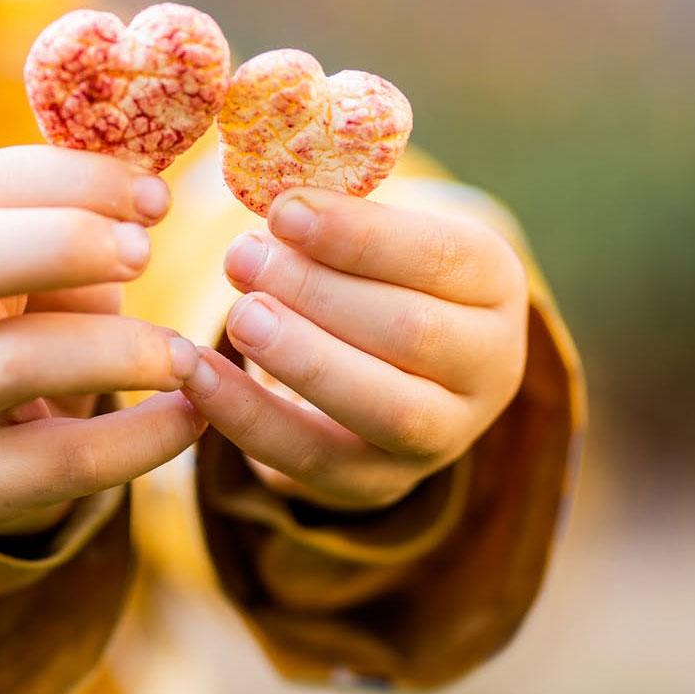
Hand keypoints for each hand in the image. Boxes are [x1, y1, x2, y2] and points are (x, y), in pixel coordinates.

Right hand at [0, 146, 203, 536]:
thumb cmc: (27, 331)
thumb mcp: (40, 276)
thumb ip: (82, 232)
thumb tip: (150, 194)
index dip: (71, 181)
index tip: (158, 197)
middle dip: (61, 243)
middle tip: (145, 252)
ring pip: (15, 362)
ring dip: (118, 349)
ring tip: (187, 356)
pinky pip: (63, 459)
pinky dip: (142, 437)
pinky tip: (192, 417)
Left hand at [182, 188, 527, 510]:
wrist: (388, 372)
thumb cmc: (374, 278)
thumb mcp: (375, 241)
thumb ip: (333, 225)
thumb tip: (274, 210)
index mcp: (495, 285)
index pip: (439, 257)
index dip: (358, 236)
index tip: (283, 212)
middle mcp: (491, 365)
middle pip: (415, 332)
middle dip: (318, 294)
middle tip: (242, 258)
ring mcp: (444, 436)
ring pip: (384, 407)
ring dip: (299, 358)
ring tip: (236, 313)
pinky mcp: (379, 482)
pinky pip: (315, 459)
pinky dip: (249, 417)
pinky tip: (199, 377)